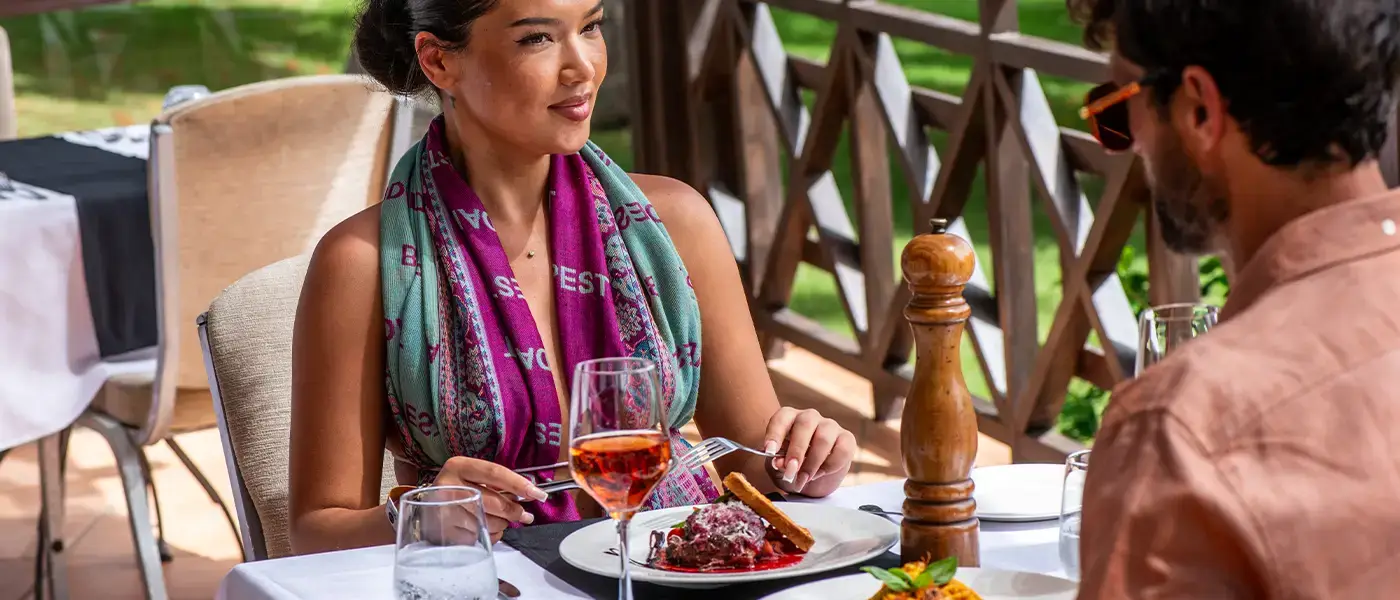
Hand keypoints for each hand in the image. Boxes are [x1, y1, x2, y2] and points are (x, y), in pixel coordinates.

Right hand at [431, 456, 549, 543]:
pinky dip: (488, 536)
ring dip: (501, 525)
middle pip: (494, 502)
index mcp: (459, 466)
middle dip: (514, 511)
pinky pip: (478, 537)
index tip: (539, 494)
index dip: (519, 484)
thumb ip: (501, 484)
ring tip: (498, 521)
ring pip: (488, 523)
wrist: (428, 507)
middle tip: (524, 515)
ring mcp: (443, 509)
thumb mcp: (475, 478)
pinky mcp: (443, 531)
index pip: (495, 473)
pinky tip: (483, 529)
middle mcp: (448, 485)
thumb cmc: (459, 489)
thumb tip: (533, 493)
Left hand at [761, 408, 855, 494]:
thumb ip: (777, 464)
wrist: (813, 481)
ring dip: (812, 462)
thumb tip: (780, 462)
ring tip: (804, 479)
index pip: (782, 417)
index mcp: (789, 418)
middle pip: (805, 424)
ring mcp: (830, 426)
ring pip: (824, 438)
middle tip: (790, 471)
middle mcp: (809, 417)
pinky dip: (830, 465)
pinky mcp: (847, 439)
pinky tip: (820, 474)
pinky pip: (842, 449)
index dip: (775, 433)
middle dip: (797, 450)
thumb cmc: (793, 468)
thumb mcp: (779, 468)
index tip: (769, 451)